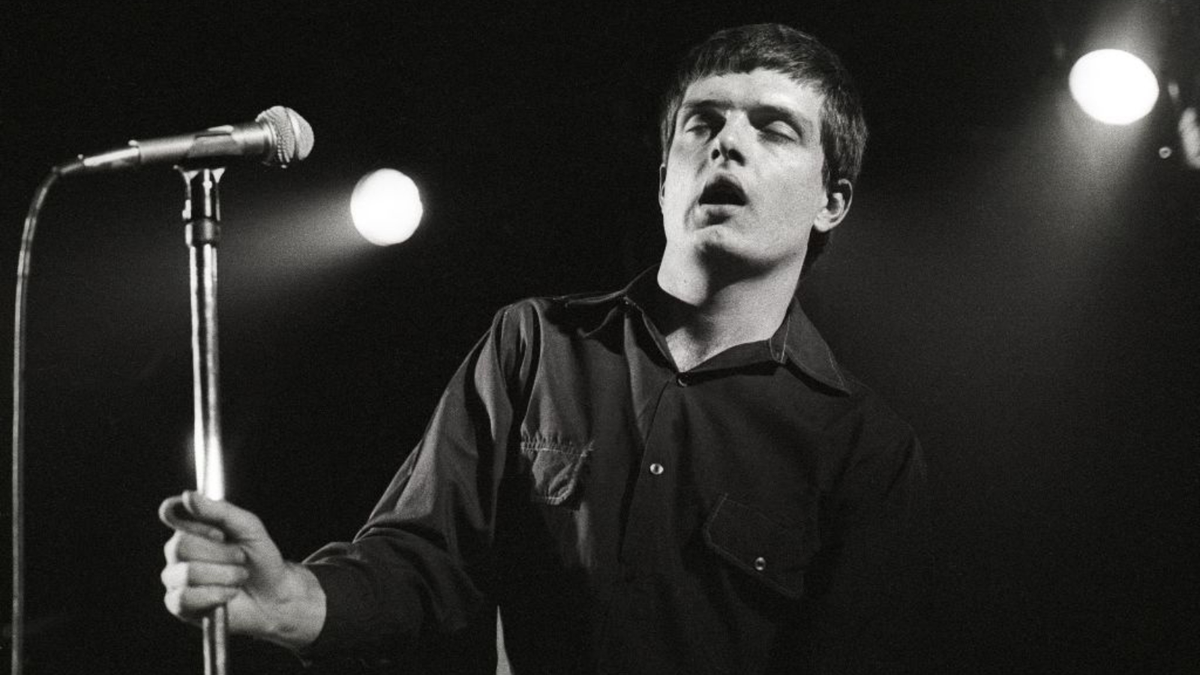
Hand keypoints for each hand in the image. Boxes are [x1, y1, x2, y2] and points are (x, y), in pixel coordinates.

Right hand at [159, 491, 325, 649]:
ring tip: (238, 577)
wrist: (273, 593)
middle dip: (221, 554)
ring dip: (223, 575)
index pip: (172, 513)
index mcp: (191, 527)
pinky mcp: (178, 604)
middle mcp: (177, 551)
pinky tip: (229, 594)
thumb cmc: (259, 557)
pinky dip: (214, 595)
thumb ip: (219, 511)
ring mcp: (175, 578)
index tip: (221, 534)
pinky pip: (184, 598)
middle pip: (181, 546)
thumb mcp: (247, 526)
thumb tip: (187, 496)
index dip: (198, 525)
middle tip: (240, 558)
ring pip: (186, 573)